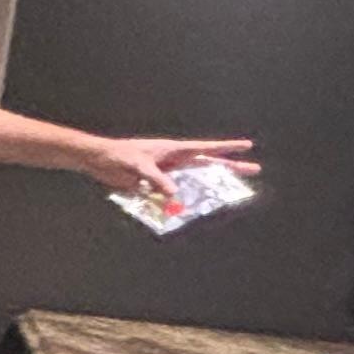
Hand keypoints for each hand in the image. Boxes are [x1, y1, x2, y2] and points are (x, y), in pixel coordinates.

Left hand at [83, 134, 253, 194]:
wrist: (98, 160)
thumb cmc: (118, 156)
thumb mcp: (138, 165)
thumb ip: (156, 179)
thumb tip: (174, 195)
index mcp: (173, 150)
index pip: (205, 148)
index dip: (227, 147)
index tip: (247, 145)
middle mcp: (174, 161)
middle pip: (208, 164)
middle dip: (230, 167)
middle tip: (254, 168)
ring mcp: (167, 173)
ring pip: (194, 181)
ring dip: (208, 187)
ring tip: (230, 193)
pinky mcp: (156, 184)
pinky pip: (174, 194)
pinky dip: (183, 201)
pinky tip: (191, 208)